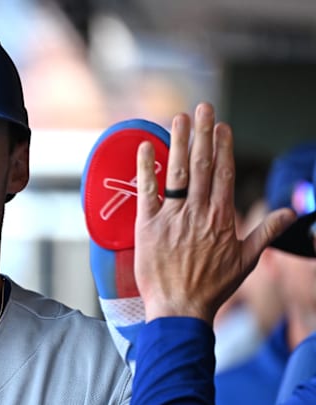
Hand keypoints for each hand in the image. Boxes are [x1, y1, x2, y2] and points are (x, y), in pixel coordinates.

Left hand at [134, 102, 296, 323]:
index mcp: (221, 218)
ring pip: (176, 172)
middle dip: (203, 133)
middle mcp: (197, 212)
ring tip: (180, 118)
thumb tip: (291, 213)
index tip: (223, 126)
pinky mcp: (147, 225)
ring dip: (179, 142)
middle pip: (201, 165)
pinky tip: (146, 146)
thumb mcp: (247, 260)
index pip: (223, 173)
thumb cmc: (213, 287)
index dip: (223, 147)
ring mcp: (171, 217)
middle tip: (203, 107)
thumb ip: (265, 232)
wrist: (179, 308)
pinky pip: (146, 190)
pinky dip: (146, 167)